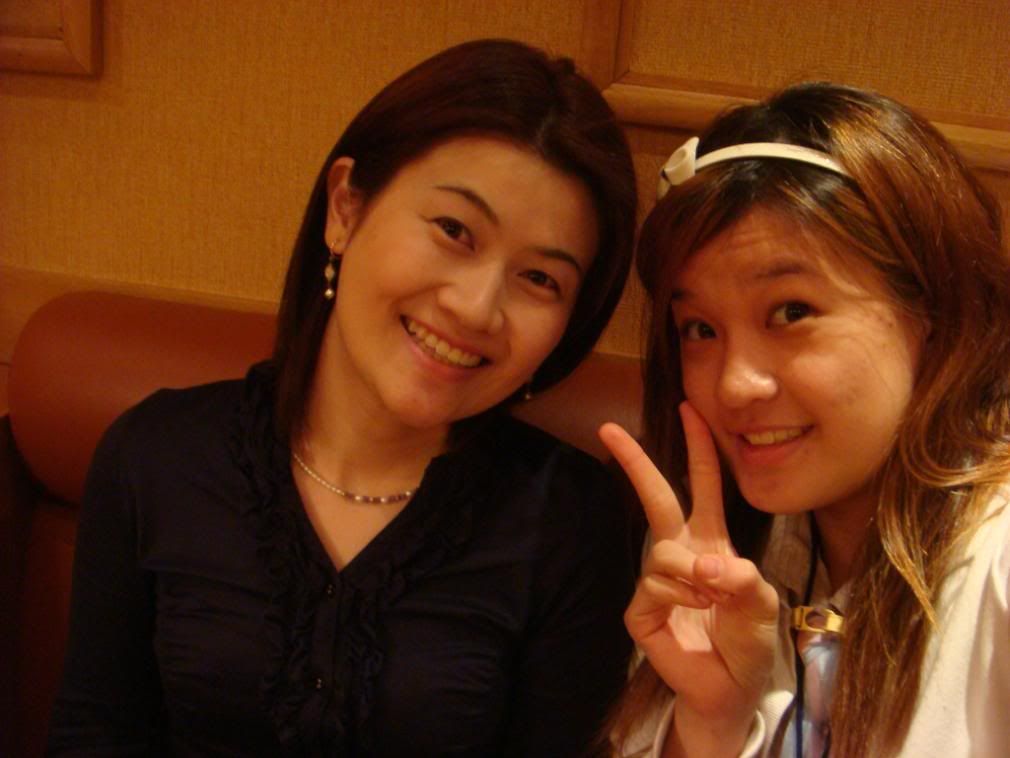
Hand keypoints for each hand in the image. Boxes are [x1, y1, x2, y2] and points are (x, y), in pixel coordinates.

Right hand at [599, 403, 778, 743]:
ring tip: (710, 602)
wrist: (729, 688)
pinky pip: (656, 586)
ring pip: (664, 552)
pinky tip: (691, 616)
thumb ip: (744, 581)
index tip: (688, 409)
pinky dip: (680, 599)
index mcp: (711, 539)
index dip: (698, 447)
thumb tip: (708, 562)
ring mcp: (656, 579)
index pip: (703, 485)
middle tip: (608, 428)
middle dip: (634, 461)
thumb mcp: (762, 607)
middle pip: (655, 497)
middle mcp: (680, 551)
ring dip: (693, 576)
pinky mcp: (639, 607)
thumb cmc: (747, 641)